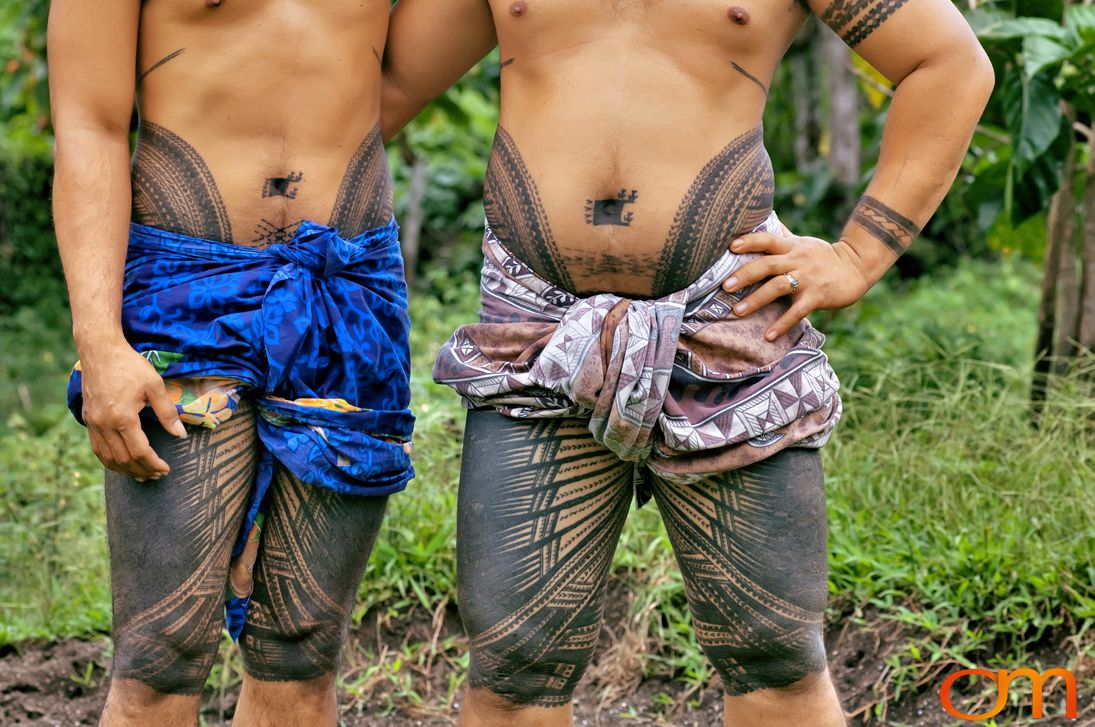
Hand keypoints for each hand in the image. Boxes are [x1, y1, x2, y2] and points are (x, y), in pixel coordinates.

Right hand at [79, 343, 186, 480]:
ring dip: (125, 470)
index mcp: (122, 418)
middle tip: (157, 475)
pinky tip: (121, 464)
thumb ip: (167, 412)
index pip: (139, 451)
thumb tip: (180, 435)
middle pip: (123, 459)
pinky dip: (110, 460)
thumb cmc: (129, 365)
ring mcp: (93, 423)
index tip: (166, 469)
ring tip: (141, 475)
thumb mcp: (154, 385)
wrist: (99, 350)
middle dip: (142, 470)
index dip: (154, 464)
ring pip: (108, 457)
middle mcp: (104, 425)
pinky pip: (97, 448)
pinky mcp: (88, 420)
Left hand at [721, 232, 871, 340]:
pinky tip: (768, 336)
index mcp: (792, 247)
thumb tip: (764, 220)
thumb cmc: (824, 256)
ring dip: (756, 300)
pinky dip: (782, 323)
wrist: (857, 266)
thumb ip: (782, 237)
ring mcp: (807, 279)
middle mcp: (797, 261)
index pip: (768, 239)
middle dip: (745, 275)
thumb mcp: (803, 243)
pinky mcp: (817, 296)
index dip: (750, 241)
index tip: (731, 246)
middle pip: (767, 264)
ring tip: (737, 312)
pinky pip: (797, 311)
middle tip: (725, 286)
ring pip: (778, 287)